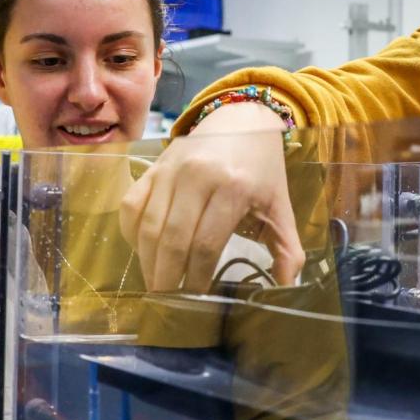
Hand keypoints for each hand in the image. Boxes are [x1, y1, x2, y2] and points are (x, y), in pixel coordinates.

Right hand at [120, 102, 304, 290]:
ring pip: (149, 226)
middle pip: (172, 239)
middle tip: (168, 301)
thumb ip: (287, 249)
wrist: (240, 118)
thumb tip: (288, 287)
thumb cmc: (261, 168)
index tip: (197, 300)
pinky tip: (144, 252)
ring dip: (148, 262)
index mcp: (233, 187)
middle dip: (167, 277)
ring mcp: (170, 170)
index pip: (206, 245)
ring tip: (156, 284)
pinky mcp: (153, 168)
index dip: (197, 278)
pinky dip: (131, 233)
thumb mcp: (280, 207)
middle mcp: (197, 176)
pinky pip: (131, 206)